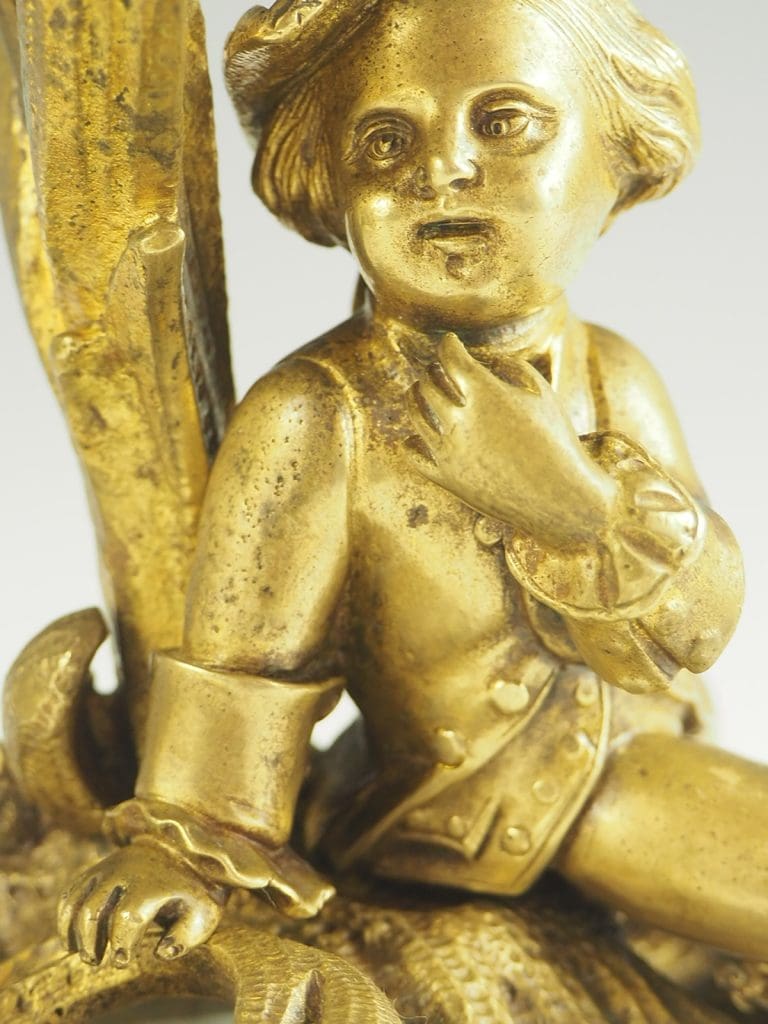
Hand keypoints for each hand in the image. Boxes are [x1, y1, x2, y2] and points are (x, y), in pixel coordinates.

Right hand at [59, 839, 226, 966]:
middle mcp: (126, 871)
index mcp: (154, 883)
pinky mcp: (98, 867)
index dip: (121, 944)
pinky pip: (71, 891)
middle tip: (96, 961)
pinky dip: (65, 917)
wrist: (186, 848)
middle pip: (92, 909)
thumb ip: (186, 936)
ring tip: (83, 954)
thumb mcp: (204, 912)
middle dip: (89, 942)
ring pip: (76, 900)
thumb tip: (160, 952)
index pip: (128, 916)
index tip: (122, 962)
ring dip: (72, 932)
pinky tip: (72, 940)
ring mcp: (109, 866)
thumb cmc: (195, 889)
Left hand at [407, 333, 616, 546]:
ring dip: (414, 397)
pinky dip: (411, 440)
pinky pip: (412, 453)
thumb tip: (485, 359)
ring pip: (414, 414)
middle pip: (427, 383)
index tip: (450, 342)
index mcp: (486, 395)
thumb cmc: (557, 441)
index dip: (448, 344)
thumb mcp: (543, 393)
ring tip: (419, 391)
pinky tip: (418, 434)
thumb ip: (511, 366)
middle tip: (436, 368)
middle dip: (431, 370)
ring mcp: (450, 452)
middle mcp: (461, 422)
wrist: (560, 498)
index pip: (450, 357)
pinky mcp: (446, 478)